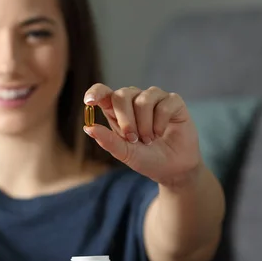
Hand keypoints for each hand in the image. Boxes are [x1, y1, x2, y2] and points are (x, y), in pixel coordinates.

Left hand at [82, 84, 201, 186]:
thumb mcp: (125, 153)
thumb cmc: (145, 158)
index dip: (95, 93)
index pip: (103, 92)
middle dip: (125, 119)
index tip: (89, 102)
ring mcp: (154, 98)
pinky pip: (164, 105)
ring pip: (144, 100)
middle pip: (122, 95)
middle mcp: (134, 99)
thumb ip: (108, 140)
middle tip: (133, 139)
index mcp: (116, 110)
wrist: (171, 168)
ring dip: (145, 125)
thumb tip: (88, 128)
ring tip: (149, 139)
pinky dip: (160, 123)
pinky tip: (161, 133)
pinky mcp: (173, 101)